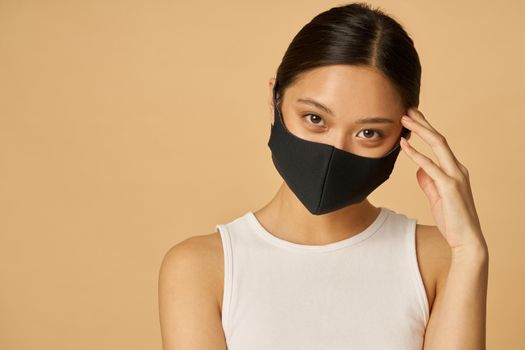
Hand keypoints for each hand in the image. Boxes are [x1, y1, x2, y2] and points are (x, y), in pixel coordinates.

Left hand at [399, 108, 486, 252]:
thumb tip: (419, 169)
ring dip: (420, 130)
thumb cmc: (452, 220)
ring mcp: (455, 176)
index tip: (412, 117)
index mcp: (455, 170)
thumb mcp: (436, 197)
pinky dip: (416, 154)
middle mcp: (458, 169)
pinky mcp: (450, 187)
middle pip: (439, 138)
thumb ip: (429, 182)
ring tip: (404, 120)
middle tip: (407, 110)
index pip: (439, 144)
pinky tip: (404, 145)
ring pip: (438, 145)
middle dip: (423, 122)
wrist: (466, 240)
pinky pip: (431, 166)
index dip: (426, 129)